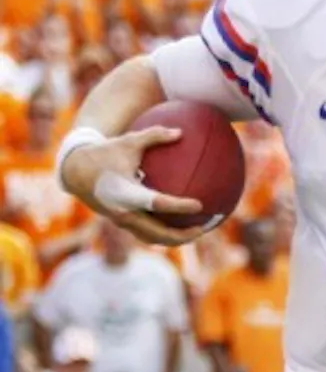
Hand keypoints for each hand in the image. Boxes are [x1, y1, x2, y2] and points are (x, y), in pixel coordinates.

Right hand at [58, 127, 205, 245]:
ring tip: (198, 231)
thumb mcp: (128, 141)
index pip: (156, 203)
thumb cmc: (104, 153)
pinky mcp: (122, 223)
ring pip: (153, 238)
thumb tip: (181, 132)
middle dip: (183, 235)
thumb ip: (154, 136)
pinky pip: (147, 234)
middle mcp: (123, 212)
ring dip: (176, 239)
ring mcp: (122, 221)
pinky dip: (165, 233)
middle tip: (206, 227)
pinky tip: (183, 225)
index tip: (200, 204)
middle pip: (158, 233)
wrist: (75, 171)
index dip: (179, 206)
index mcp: (125, 193)